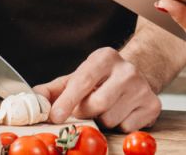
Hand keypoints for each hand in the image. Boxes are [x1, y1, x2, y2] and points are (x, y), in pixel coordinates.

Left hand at [34, 48, 160, 130]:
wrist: (135, 76)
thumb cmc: (100, 80)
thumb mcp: (77, 78)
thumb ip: (53, 90)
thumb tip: (32, 100)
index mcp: (105, 57)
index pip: (83, 81)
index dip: (67, 101)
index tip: (55, 117)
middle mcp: (127, 70)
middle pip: (97, 104)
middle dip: (86, 113)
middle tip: (86, 109)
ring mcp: (142, 87)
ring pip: (111, 119)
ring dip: (102, 121)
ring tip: (106, 109)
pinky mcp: (153, 104)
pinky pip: (127, 127)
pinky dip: (120, 126)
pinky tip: (121, 113)